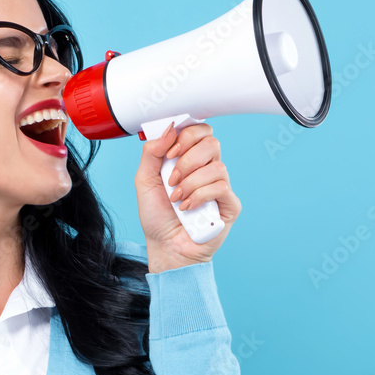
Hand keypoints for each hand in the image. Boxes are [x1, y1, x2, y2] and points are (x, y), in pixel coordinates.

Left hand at [134, 122, 241, 272]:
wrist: (164, 246)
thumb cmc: (157, 216)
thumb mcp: (144, 180)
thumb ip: (152, 152)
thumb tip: (169, 129)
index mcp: (190, 159)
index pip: (199, 131)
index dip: (186, 135)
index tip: (169, 152)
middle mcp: (208, 169)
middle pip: (211, 142)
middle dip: (187, 158)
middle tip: (172, 178)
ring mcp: (221, 186)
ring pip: (216, 166)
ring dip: (190, 182)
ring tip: (177, 198)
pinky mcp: (230, 204)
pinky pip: (221, 187)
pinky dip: (199, 196)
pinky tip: (187, 207)